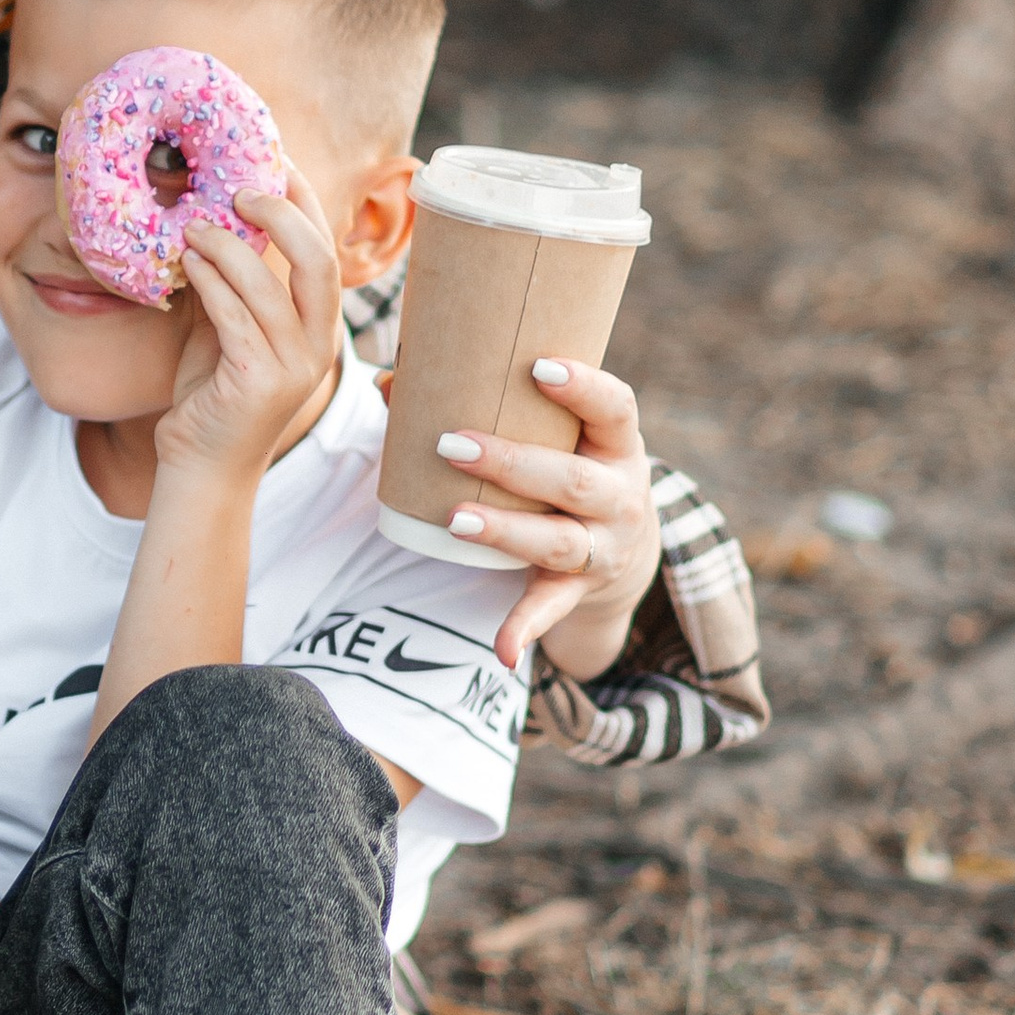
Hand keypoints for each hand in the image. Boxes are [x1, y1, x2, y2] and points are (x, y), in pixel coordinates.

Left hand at [154, 175, 346, 483]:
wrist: (202, 466)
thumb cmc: (213, 392)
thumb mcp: (228, 326)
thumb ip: (232, 281)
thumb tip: (210, 215)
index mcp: (319, 326)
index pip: (325, 249)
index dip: (305, 201)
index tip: (276, 160)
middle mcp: (317, 346)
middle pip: (318, 261)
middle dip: (281, 214)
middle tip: (238, 189)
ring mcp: (293, 368)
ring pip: (269, 287)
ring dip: (229, 246)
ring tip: (194, 226)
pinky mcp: (258, 385)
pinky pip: (236, 319)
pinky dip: (212, 283)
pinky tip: (188, 262)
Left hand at [429, 356, 660, 674]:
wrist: (625, 545)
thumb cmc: (568, 463)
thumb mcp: (555, 435)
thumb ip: (486, 403)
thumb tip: (389, 382)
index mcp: (616, 445)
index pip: (615, 407)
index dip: (584, 388)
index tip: (538, 366)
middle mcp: (620, 496)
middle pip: (572, 480)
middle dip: (513, 463)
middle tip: (450, 444)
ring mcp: (605, 547)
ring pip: (559, 542)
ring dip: (506, 532)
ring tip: (455, 518)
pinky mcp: (579, 589)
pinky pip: (551, 607)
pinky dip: (525, 627)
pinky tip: (502, 648)